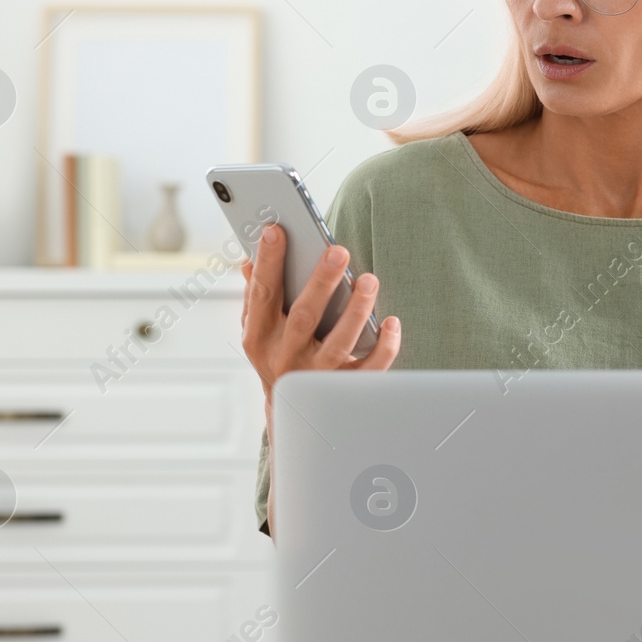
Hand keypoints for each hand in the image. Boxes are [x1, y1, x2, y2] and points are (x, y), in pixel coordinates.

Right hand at [239, 225, 400, 405]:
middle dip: (321, 282)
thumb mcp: (259, 328)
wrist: (291, 411)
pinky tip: (392, 323)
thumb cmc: (278, 354)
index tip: (276, 230)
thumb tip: (249, 259)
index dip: (268, 261)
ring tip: (369, 280)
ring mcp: (315, 374)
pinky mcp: (343, 387)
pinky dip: (384, 346)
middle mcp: (285, 356)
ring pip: (338, 342)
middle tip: (339, 251)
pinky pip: (368, 369)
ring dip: (356, 310)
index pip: (262, 293)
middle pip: (304, 316)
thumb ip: (257, 295)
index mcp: (260, 336)